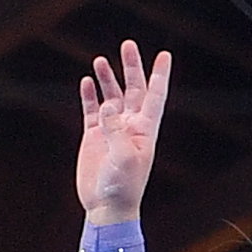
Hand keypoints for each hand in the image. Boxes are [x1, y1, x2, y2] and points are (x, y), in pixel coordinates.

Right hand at [76, 41, 170, 223]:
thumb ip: (116, 130)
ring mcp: (112, 129)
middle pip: (133, 89)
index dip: (159, 75)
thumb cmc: (124, 186)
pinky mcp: (94, 136)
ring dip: (107, 78)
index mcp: (145, 130)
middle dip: (131, 67)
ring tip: (100, 61)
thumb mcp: (124, 158)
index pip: (155, 96)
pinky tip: (87, 82)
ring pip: (111, 96)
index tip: (164, 54)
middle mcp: (130, 125)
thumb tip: (108, 105)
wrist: (107, 207)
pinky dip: (90, 95)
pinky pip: (91, 110)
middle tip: (128, 45)